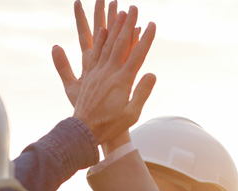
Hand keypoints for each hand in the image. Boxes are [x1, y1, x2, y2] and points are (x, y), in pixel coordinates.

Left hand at [52, 1, 155, 145]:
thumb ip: (142, 93)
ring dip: (113, 27)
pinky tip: (101, 30)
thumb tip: (151, 74)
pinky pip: (93, 53)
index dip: (145, 39)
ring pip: (106, 44)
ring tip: (118, 12)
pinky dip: (98, 40)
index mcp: (122, 81)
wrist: (85, 131)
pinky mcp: (89, 75)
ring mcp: (97, 72)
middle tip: (133, 8)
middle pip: (120, 43)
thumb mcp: (132, 113)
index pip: (137, 55)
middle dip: (127, 24)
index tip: (152, 25)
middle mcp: (108, 72)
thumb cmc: (111, 126)